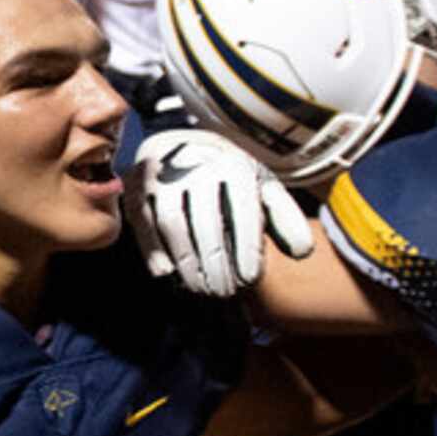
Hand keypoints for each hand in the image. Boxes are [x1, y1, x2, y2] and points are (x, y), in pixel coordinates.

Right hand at [122, 129, 311, 298]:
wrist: (180, 142)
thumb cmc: (227, 176)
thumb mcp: (261, 187)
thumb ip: (285, 217)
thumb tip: (301, 253)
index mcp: (235, 165)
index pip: (243, 215)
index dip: (247, 252)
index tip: (249, 280)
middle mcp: (198, 165)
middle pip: (207, 225)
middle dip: (216, 265)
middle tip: (224, 293)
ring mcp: (163, 174)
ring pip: (173, 225)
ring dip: (186, 262)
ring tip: (199, 288)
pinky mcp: (135, 185)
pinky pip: (143, 222)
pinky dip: (153, 250)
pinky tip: (165, 273)